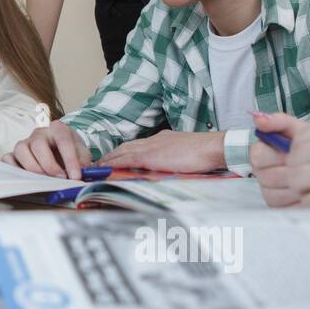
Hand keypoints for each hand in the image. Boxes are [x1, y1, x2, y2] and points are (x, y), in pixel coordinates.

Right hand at [4, 122, 90, 179]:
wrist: (59, 147)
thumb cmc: (69, 150)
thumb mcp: (82, 153)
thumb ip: (85, 162)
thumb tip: (84, 172)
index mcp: (58, 129)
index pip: (63, 140)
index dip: (70, 159)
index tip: (76, 176)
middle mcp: (39, 133)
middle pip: (38, 145)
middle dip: (49, 165)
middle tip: (60, 178)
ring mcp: (25, 142)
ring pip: (21, 150)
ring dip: (32, 167)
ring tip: (44, 180)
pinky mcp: (14, 153)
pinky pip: (7, 158)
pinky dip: (13, 168)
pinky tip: (26, 178)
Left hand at [97, 130, 226, 172]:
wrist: (212, 147)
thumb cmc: (205, 153)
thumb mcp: (185, 154)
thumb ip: (173, 159)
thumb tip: (166, 168)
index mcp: (162, 139)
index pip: (137, 145)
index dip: (124, 151)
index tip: (115, 158)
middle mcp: (153, 140)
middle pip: (126, 147)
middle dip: (112, 155)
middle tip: (99, 163)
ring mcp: (150, 147)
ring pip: (123, 152)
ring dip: (109, 160)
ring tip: (97, 167)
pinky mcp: (150, 156)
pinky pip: (126, 160)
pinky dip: (114, 164)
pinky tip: (106, 169)